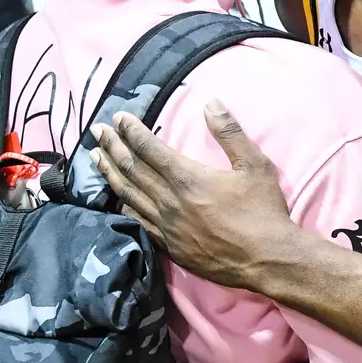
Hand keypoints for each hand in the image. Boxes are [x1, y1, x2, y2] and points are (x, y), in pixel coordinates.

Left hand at [90, 104, 294, 289]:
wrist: (266, 259)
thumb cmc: (264, 211)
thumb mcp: (255, 165)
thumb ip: (230, 133)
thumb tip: (211, 103)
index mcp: (188, 178)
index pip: (149, 148)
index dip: (131, 130)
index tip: (119, 116)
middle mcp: (170, 201)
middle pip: (132, 168)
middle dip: (113, 146)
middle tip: (98, 131)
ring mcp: (166, 226)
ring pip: (128, 194)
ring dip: (110, 173)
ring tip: (95, 157)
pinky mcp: (169, 246)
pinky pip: (136, 222)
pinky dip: (122, 205)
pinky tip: (116, 198)